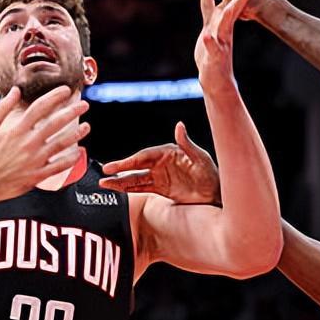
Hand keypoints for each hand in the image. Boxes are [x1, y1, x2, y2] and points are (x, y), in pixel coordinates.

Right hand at [0, 86, 90, 202]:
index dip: (55, 96)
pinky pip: (59, 166)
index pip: (40, 107)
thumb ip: (1, 108)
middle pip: (56, 123)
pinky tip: (78, 152)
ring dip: (77, 134)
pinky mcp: (37, 176)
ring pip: (62, 144)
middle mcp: (28, 143)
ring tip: (87, 126)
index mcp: (16, 130)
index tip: (66, 90)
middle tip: (84, 105)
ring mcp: (34, 160)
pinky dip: (71, 159)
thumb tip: (16, 91)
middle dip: (72, 111)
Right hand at [99, 121, 220, 204]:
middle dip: (120, 171)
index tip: (115, 167)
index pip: (144, 157)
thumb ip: (187, 143)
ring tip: (104, 184)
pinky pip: (141, 188)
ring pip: (135, 179)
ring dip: (120, 182)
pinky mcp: (160, 188)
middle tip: (104, 174)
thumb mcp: (201, 157)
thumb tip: (179, 126)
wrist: (215, 193)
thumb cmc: (211, 172)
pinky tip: (117, 191)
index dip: (128, 162)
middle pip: (136, 167)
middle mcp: (160, 163)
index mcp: (167, 152)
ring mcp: (159, 176)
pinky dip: (129, 190)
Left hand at [195, 0, 252, 86]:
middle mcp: (224, 34)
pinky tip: (207, 36)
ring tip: (228, 7)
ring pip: (224, 30)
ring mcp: (220, 47)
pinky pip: (213, 50)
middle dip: (238, 2)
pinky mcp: (214, 59)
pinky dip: (210, 42)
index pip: (232, 7)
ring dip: (225, 19)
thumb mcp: (209, 26)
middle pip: (231, 15)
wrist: (216, 80)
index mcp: (224, 26)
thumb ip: (208, 9)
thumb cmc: (213, 52)